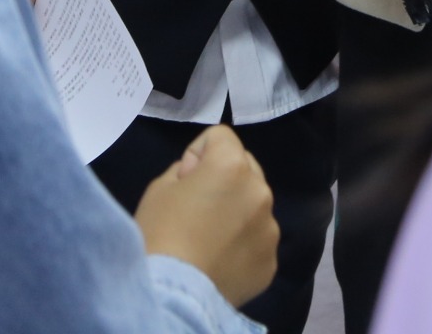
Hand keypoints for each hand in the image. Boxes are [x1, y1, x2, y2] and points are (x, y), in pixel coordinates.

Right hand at [134, 125, 278, 306]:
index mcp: (232, 166)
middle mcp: (260, 192)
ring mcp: (270, 229)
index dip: (197, 154)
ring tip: (208, 239)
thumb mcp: (160, 187)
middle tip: (197, 208)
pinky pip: (257, 240)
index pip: (220, 136)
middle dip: (224, 178)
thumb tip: (200, 175)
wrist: (174, 295)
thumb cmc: (161, 233)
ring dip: (236, 212)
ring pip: (254, 205)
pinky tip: (219, 260)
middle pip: (244, 167)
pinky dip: (242, 244)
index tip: (184, 179)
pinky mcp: (271, 261)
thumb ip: (186, 169)